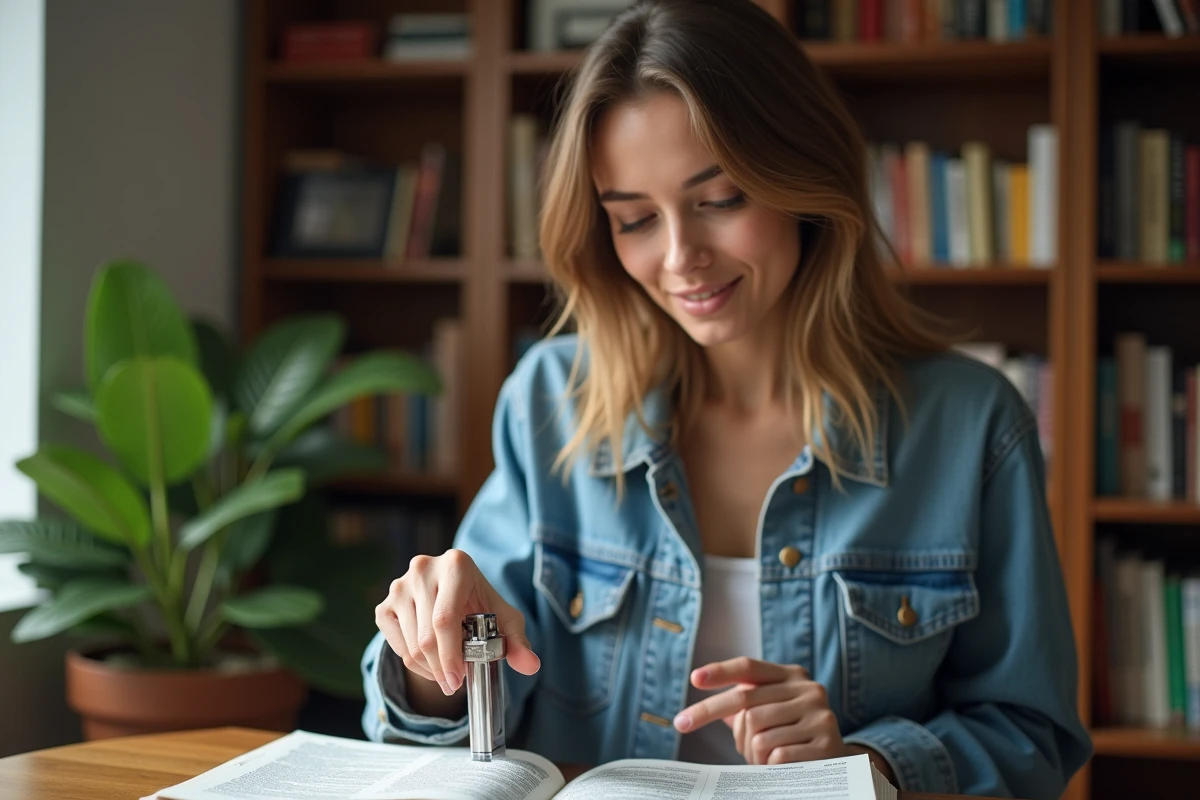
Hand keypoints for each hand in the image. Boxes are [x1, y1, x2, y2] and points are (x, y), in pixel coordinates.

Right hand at [375, 549, 539, 695]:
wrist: (453, 592)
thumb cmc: (480, 606)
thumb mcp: (504, 620)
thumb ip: (518, 642)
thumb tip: (531, 665)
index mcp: (456, 565)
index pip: (444, 619)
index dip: (450, 655)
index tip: (458, 680)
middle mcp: (423, 569)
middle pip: (426, 635)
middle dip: (441, 668)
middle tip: (454, 685)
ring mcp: (400, 585)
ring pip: (410, 644)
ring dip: (429, 669)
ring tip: (447, 673)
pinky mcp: (385, 603)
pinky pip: (395, 644)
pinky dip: (412, 663)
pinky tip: (430, 663)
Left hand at [672, 656, 849, 765]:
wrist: (840, 764)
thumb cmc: (793, 736)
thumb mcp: (770, 714)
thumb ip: (742, 707)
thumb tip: (701, 709)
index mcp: (791, 675)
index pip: (749, 667)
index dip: (720, 671)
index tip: (694, 679)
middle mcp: (808, 689)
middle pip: (745, 702)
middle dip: (711, 714)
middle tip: (684, 724)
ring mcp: (819, 714)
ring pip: (758, 732)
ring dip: (749, 752)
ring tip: (759, 759)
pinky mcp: (827, 742)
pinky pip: (777, 754)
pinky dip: (768, 765)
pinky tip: (776, 767)